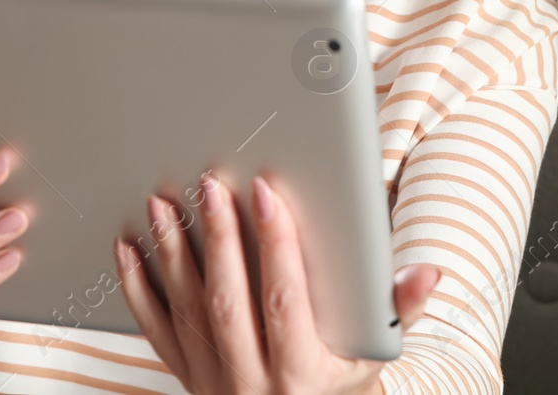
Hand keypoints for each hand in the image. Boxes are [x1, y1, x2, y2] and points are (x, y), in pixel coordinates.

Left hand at [117, 174, 438, 394]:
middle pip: (229, 300)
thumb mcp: (375, 356)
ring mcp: (212, 383)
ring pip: (187, 312)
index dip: (275, 242)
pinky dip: (138, 289)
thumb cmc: (341, 388)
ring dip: (172, 253)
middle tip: (209, 184)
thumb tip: (429, 273)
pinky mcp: (187, 378)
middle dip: (218, 236)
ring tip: (164, 204)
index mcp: (302, 374)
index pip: (286, 298)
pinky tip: (129, 249)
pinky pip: (156, 332)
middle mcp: (251, 383)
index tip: (266, 191)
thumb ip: (399, 309)